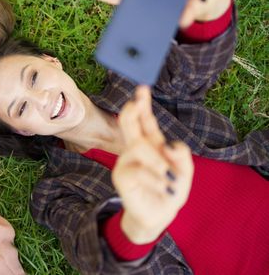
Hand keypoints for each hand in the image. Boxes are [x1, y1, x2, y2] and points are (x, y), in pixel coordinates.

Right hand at [113, 86, 193, 243]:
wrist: (159, 216)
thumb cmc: (170, 190)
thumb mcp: (184, 172)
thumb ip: (181, 155)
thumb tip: (168, 145)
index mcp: (153, 144)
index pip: (146, 121)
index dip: (143, 104)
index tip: (142, 89)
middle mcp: (136, 148)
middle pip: (129, 124)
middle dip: (132, 111)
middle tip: (134, 102)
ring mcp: (126, 161)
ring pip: (139, 147)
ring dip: (157, 162)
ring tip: (168, 179)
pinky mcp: (121, 176)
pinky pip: (138, 170)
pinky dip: (155, 180)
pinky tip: (163, 188)